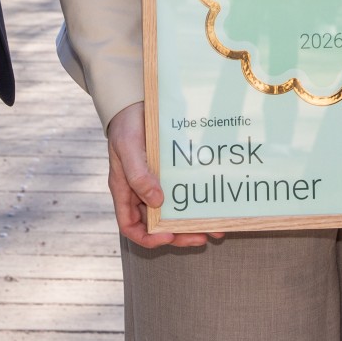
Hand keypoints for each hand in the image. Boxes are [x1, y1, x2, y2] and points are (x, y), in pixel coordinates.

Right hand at [104, 102, 217, 248]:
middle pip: (158, 225)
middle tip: (201, 236)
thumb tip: (156, 202)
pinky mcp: (172, 173)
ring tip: (216, 228)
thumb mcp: (128, 148)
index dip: (148, 237)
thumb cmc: (127, 125)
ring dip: (193, 222)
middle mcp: (141, 192)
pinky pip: (185, 193)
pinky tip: (215, 205)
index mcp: (125, 191)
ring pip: (174, 212)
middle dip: (180, 234)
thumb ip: (138, 175)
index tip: (168, 237)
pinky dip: (198, 202)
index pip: (131, 226)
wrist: (138, 102)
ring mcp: (158, 183)